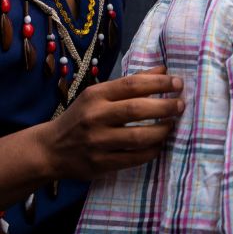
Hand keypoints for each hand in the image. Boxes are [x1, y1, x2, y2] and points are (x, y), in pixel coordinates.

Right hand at [39, 67, 183, 180]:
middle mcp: (95, 117)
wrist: (50, 149)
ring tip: (172, 125)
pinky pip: (135, 158)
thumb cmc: (82, 117)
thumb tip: (164, 70)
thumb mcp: (99, 95)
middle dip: (165, 107)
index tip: (178, 83)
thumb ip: (131, 83)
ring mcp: (97, 142)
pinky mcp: (100, 164)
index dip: (159, 83)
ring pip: (139, 136)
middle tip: (181, 105)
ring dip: (162, 131)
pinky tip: (159, 144)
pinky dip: (152, 151)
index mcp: (95, 95)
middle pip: (137, 110)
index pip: (132, 85)